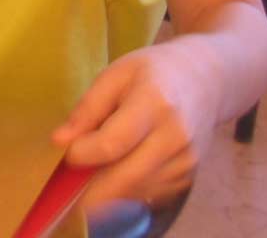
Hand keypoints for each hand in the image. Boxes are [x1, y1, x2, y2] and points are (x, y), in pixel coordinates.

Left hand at [54, 39, 221, 210]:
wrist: (206, 81)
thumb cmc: (153, 72)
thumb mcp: (115, 75)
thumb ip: (88, 108)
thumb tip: (60, 141)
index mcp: (154, 103)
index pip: (114, 143)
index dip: (83, 153)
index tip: (65, 152)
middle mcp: (175, 138)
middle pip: (126, 176)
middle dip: (90, 187)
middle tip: (67, 181)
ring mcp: (186, 162)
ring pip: (137, 190)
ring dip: (107, 191)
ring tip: (89, 174)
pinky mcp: (189, 177)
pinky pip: (150, 195)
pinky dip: (127, 191)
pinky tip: (114, 175)